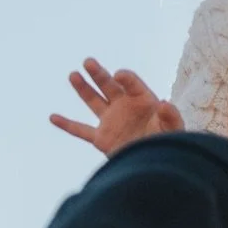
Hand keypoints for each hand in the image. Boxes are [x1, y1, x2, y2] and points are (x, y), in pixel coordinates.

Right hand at [50, 58, 183, 155]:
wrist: (157, 165)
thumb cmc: (169, 144)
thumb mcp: (174, 129)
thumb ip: (171, 116)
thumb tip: (164, 103)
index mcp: (142, 99)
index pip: (131, 83)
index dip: (125, 78)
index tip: (118, 76)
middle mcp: (124, 106)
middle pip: (108, 86)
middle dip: (98, 74)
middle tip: (88, 62)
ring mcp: (111, 121)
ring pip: (93, 101)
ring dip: (83, 89)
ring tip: (73, 75)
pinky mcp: (101, 138)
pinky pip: (81, 130)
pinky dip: (67, 125)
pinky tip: (53, 117)